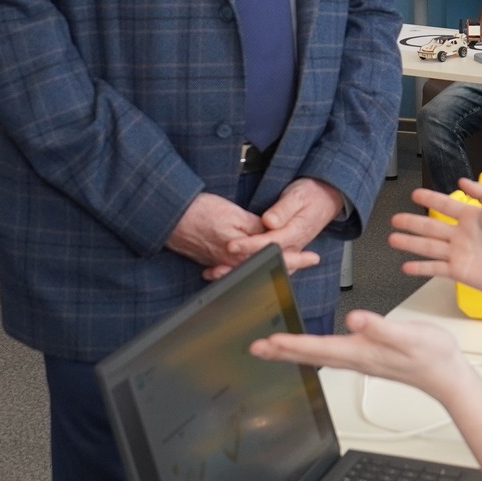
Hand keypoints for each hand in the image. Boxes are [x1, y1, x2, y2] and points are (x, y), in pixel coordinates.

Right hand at [168, 192, 317, 281]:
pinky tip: (252, 266)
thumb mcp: (234, 215)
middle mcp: (232, 261)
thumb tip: (275, 236)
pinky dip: (247, 267)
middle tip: (308, 260)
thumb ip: (256, 228)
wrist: (169, 216)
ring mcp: (221, 262)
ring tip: (288, 262)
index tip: (312, 257)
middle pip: (266, 266)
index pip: (275, 257)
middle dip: (289, 264)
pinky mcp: (211, 259)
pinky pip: (235, 267)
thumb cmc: (199, 213)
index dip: (296, 257)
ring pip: (252, 267)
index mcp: (241, 251)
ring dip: (270, 264)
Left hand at [223, 177, 337, 275]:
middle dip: (240, 266)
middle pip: (265, 260)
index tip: (231, 245)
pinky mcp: (284, 250)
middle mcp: (291, 246)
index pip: (269, 243)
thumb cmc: (310, 195)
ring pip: (265, 266)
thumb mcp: (298, 196)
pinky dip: (248, 269)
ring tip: (218, 274)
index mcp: (294, 233)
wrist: (326, 198)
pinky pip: (266, 263)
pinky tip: (231, 270)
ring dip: (241, 271)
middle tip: (218, 270)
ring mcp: (288, 250)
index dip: (249, 246)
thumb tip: (270, 222)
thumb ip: (283, 210)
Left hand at [251, 308, 470, 401]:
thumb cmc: (432, 355)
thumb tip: (354, 320)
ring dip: (293, 352)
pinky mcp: (368, 357)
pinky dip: (313, 351)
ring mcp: (361, 360)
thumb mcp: (409, 335)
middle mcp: (357, 359)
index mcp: (362, 352)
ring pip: (319, 356)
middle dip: (282, 353)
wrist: (448, 375)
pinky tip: (311, 348)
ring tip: (273, 348)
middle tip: (255, 349)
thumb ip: (380, 328)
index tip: (267, 342)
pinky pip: (331, 355)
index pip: (318, 348)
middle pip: (311, 356)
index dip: (291, 345)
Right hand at [389, 179, 481, 302]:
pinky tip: (406, 266)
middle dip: (412, 222)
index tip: (414, 193)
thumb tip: (462, 180)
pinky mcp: (458, 271)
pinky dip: (420, 268)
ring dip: (410, 243)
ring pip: (428, 246)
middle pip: (430, 226)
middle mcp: (461, 235)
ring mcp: (458, 254)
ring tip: (392, 239)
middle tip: (394, 218)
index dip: (430, 198)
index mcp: (472, 218)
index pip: (445, 205)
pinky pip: (435, 269)